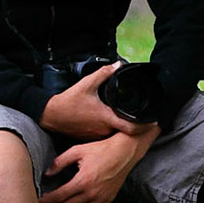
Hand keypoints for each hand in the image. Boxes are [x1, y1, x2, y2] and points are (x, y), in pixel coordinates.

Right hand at [38, 61, 153, 139]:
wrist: (50, 115)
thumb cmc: (68, 102)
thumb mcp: (87, 84)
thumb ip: (104, 73)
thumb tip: (117, 64)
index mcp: (107, 118)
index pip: (132, 128)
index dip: (145, 126)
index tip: (153, 121)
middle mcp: (104, 130)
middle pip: (125, 131)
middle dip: (133, 124)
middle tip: (138, 116)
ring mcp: (97, 136)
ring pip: (115, 133)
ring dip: (119, 127)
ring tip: (121, 117)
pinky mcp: (90, 138)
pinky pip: (104, 135)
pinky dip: (108, 129)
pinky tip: (104, 120)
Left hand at [39, 125, 159, 202]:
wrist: (125, 152)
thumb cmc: (101, 149)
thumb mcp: (77, 150)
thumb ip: (59, 162)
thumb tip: (47, 173)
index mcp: (82, 181)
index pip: (59, 197)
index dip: (47, 200)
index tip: (39, 201)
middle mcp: (92, 193)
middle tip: (50, 200)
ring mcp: (101, 198)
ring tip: (64, 202)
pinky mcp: (109, 199)